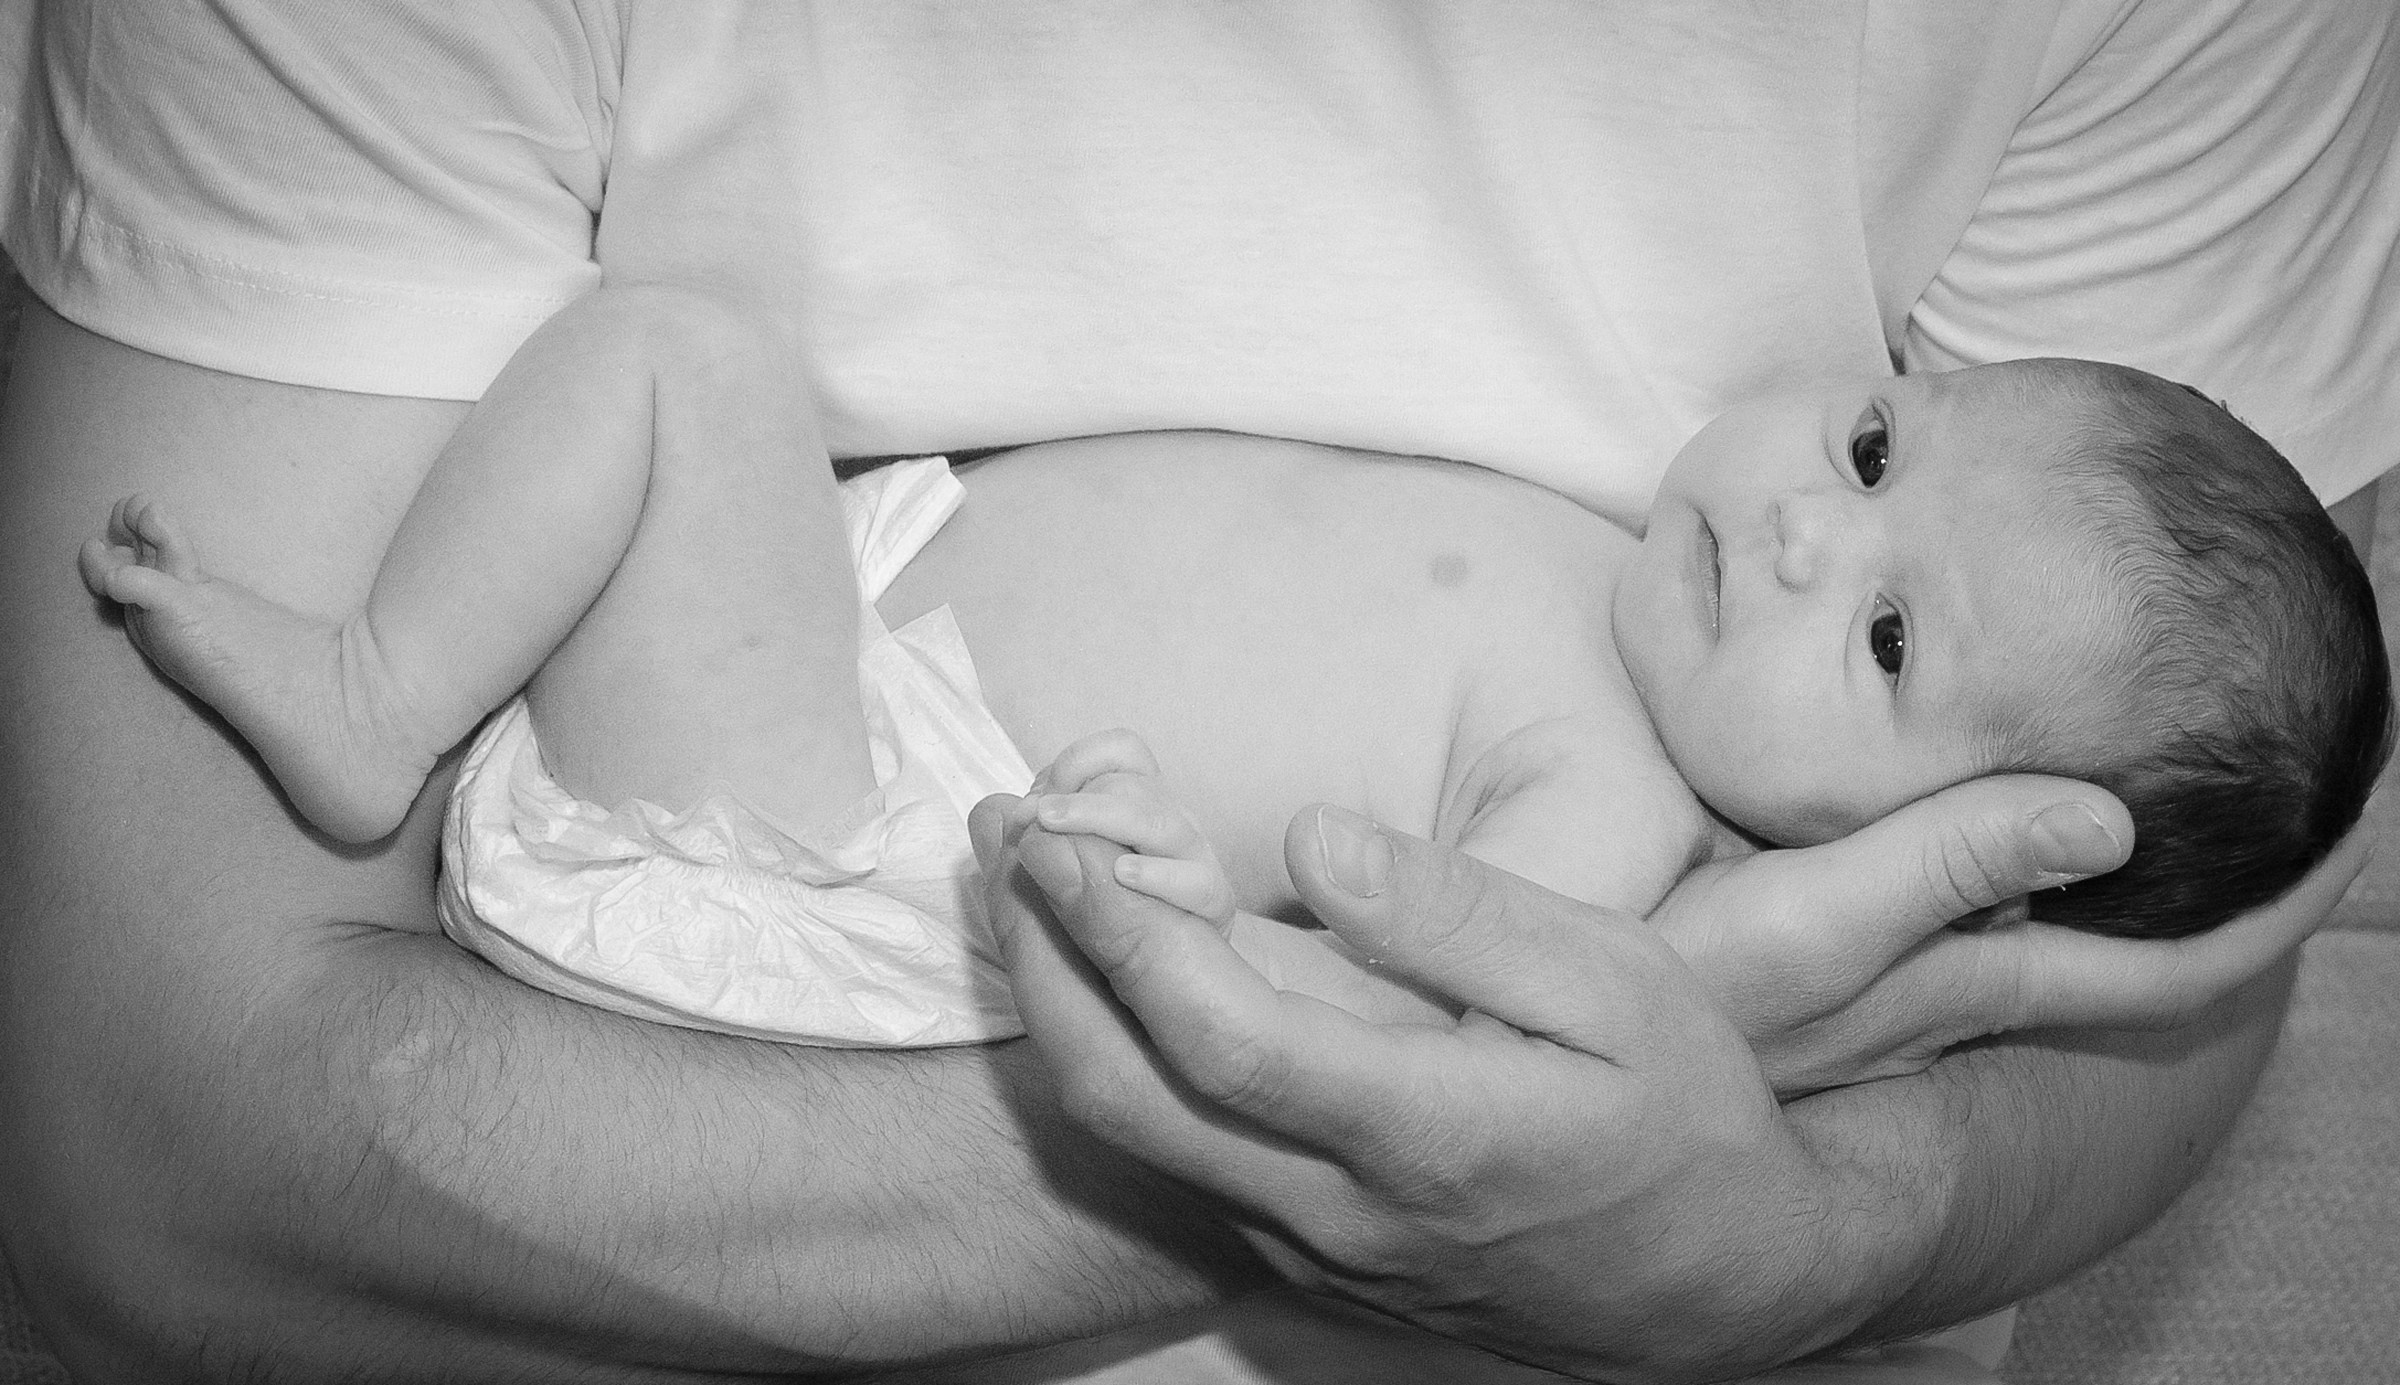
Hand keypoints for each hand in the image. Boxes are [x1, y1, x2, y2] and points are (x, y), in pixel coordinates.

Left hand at [973, 795, 1886, 1381]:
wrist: (1722, 1284)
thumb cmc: (1685, 1118)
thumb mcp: (1618, 984)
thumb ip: (1459, 914)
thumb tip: (1315, 841)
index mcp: (1426, 1133)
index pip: (1218, 1039)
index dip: (1116, 935)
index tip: (1058, 837)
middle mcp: (1341, 1211)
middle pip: (1127, 1098)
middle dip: (1039, 962)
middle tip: (1001, 838)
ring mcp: (1313, 1249)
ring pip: (1133, 1140)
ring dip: (1058, 1008)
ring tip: (1027, 887)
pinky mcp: (1308, 1261)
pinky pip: (1174, 1162)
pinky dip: (1114, 1059)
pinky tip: (1111, 975)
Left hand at [1028, 729, 1239, 927]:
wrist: (1186, 954)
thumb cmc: (1123, 901)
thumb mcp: (1078, 859)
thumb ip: (1046, 832)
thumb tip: (1007, 811)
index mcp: (1142, 799)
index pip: (1123, 751)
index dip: (1081, 759)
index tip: (1045, 791)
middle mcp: (1172, 818)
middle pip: (1135, 786)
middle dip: (1083, 799)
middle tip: (1040, 816)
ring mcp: (1196, 856)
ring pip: (1162, 822)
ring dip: (1106, 819)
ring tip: (1061, 829)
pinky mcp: (1212, 899)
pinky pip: (1196, 881)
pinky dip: (1158, 875)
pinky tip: (1122, 874)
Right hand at [1651, 774, 2368, 1092]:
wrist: (1582, 1048)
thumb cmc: (1687, 992)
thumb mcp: (1815, 921)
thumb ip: (1947, 862)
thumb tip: (2115, 818)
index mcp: (1972, 975)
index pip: (2170, 969)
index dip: (2272, 918)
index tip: (2357, 830)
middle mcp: (1959, 984)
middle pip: (2134, 943)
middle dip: (2220, 876)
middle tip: (2288, 772)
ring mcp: (1904, 975)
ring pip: (2058, 916)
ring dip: (2130, 857)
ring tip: (2175, 766)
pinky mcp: (1845, 945)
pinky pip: (1982, 893)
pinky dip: (2027, 842)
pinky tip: (2006, 792)